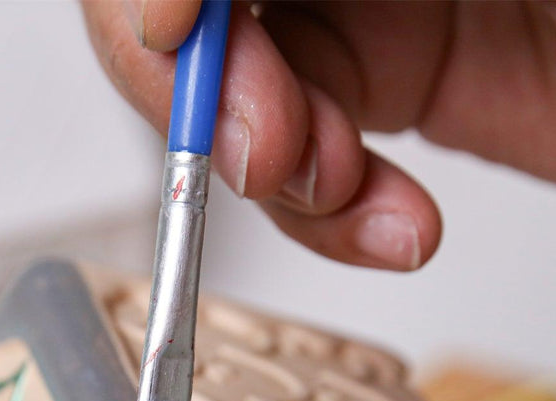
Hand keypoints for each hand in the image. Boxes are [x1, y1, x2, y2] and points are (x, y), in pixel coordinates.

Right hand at [81, 1, 555, 270]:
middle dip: (211, 93)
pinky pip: (301, 168)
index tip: (172, 36)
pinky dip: (326, 220)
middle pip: (196, 15)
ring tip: (346, 193)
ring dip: (277, 176)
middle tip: (267, 147)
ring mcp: (356, 9)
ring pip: (235, 104)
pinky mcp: (382, 88)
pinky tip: (383, 224)